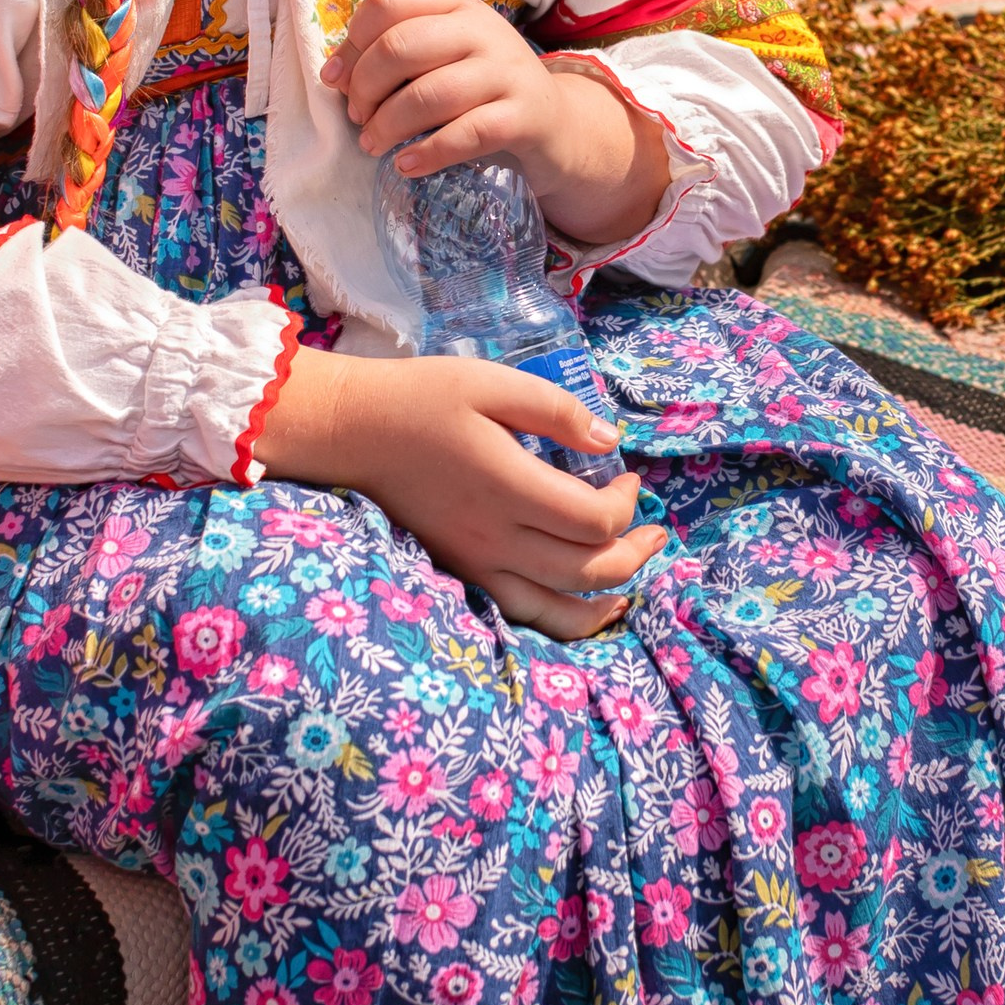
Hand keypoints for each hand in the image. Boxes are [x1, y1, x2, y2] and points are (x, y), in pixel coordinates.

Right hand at [256, 344, 664, 641]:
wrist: (352, 432)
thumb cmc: (422, 399)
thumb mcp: (492, 383)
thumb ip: (556, 411)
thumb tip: (611, 440)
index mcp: (510, 486)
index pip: (594, 520)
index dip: (626, 504)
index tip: (625, 476)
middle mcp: (497, 536)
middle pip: (589, 570)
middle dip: (634, 552)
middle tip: (653, 529)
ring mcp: (477, 563)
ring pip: (559, 607)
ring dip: (608, 598)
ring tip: (633, 581)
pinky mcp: (462, 573)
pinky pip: (522, 615)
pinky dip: (564, 621)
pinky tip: (585, 608)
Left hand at [324, 0, 667, 248]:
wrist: (555, 125)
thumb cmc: (481, 90)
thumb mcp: (443, 58)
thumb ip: (394, 55)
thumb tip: (336, 77)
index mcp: (456, 5)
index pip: (389, 1)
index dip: (352, 41)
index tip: (339, 80)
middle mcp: (483, 30)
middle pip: (401, 46)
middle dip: (366, 88)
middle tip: (359, 119)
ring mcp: (507, 72)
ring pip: (430, 93)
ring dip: (388, 125)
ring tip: (374, 145)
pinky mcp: (524, 117)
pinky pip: (467, 133)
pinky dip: (427, 153)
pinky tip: (405, 165)